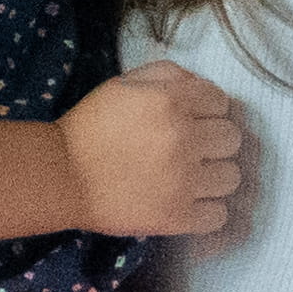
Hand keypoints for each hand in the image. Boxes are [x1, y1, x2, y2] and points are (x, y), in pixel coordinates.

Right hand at [61, 62, 249, 243]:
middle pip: (232, 139)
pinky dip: (207, 211)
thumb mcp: (124, 83)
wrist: (60, 176)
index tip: (190, 120)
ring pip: (232, 177)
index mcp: (172, 101)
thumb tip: (202, 87)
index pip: (221, 102)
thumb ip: (168, 74)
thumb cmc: (90, 126)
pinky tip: (188, 203)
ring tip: (191, 178)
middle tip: (190, 149)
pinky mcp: (177, 217)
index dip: (206, 110)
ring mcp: (183, 181)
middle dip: (213, 141)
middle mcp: (184, 139)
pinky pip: (218, 215)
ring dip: (214, 176)